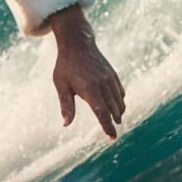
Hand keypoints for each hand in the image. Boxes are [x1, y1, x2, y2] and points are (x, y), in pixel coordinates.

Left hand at [47, 6, 125, 139]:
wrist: (78, 43)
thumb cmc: (66, 66)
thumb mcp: (61, 85)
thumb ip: (66, 105)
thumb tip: (66, 124)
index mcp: (90, 88)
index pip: (102, 113)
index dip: (107, 126)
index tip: (112, 137)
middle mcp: (103, 84)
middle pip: (113, 109)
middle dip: (113, 122)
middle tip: (112, 134)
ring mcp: (110, 78)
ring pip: (119, 101)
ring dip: (118, 113)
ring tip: (114, 120)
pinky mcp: (113, 74)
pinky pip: (120, 92)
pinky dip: (120, 101)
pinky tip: (116, 106)